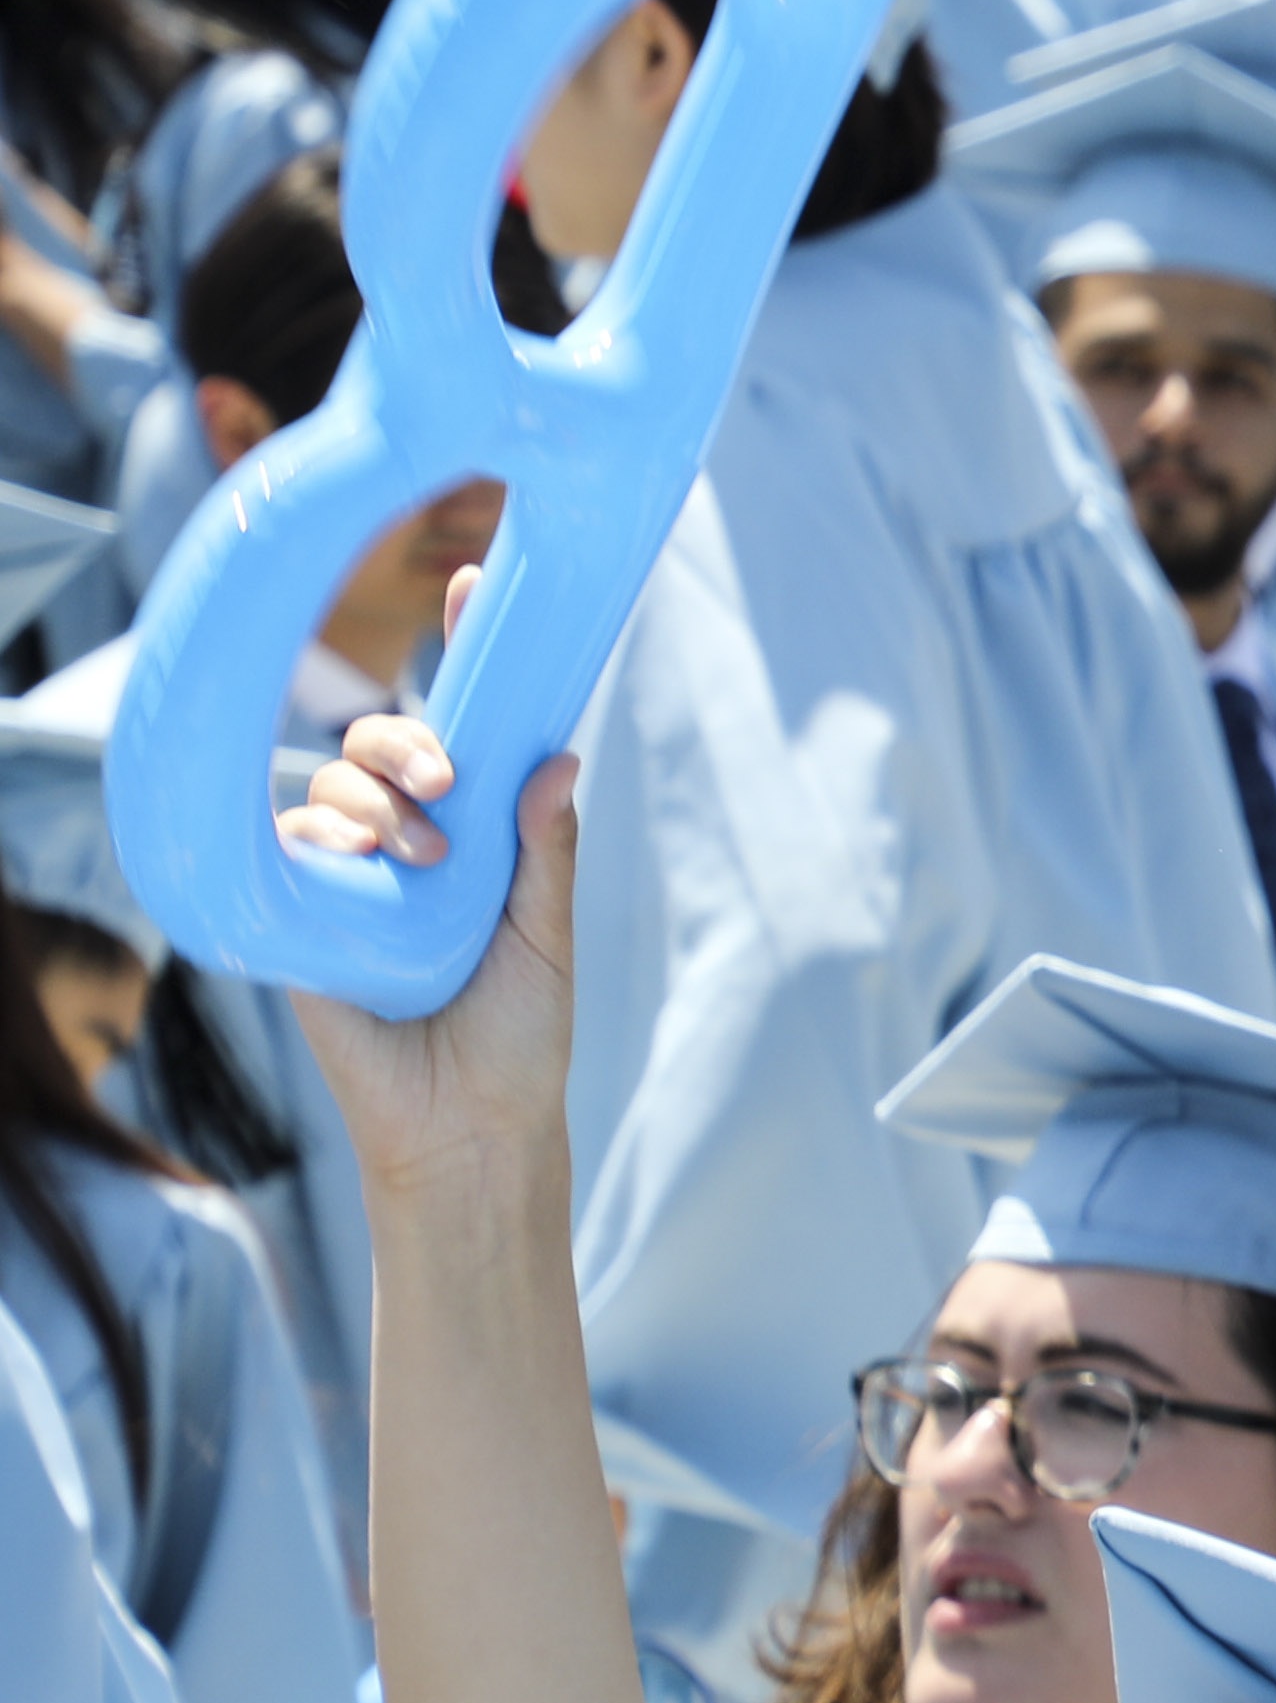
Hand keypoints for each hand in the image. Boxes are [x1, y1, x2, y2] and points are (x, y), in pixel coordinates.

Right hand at [278, 697, 578, 1203]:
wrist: (469, 1122)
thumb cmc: (519, 1034)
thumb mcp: (546, 936)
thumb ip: (544, 850)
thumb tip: (558, 758)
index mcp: (474, 835)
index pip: (461, 730)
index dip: (459, 650)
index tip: (466, 580)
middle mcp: (408, 843)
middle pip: (379, 746)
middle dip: (407, 742)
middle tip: (448, 781)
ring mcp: (350, 876)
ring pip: (331, 788)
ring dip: (376, 803)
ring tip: (425, 860)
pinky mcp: (302, 914)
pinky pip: (290, 847)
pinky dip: (322, 841)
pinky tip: (355, 863)